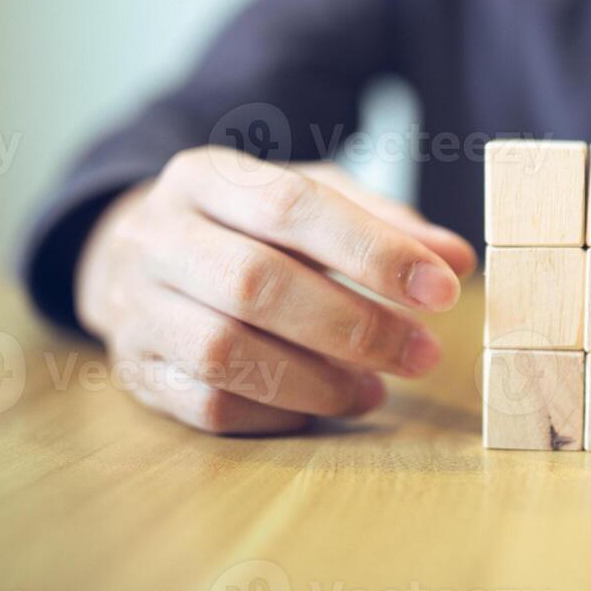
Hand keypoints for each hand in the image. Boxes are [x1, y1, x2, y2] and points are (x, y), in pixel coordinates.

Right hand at [73, 149, 476, 433]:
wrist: (134, 255)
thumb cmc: (247, 226)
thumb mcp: (311, 199)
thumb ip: (385, 225)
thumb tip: (456, 259)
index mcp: (206, 177)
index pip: (294, 208)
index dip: (374, 252)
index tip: (441, 291)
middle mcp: (158, 237)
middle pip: (257, 283)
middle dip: (355, 327)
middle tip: (423, 355)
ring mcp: (135, 307)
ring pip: (226, 352)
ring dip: (317, 382)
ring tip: (375, 391)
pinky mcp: (135, 371)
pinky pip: (207, 405)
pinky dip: (276, 413)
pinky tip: (321, 408)